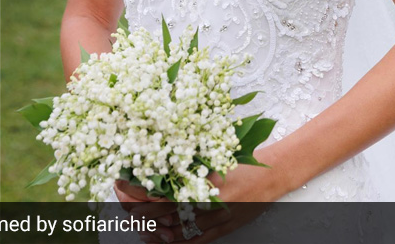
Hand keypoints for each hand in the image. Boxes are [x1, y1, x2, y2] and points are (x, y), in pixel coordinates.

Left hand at [114, 170, 277, 243]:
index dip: (142, 193)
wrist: (271, 175)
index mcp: (202, 183)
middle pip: (169, 213)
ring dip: (160, 232)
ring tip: (142, 231)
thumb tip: (157, 173)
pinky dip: (181, 242)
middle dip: (146, 215)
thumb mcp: (213, 159)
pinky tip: (167, 241)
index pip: (165, 190)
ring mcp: (218, 218)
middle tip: (128, 215)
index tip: (123, 188)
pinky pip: (200, 240)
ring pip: (182, 231)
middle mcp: (209, 203)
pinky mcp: (227, 228)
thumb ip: (188, 169)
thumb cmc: (241, 162)